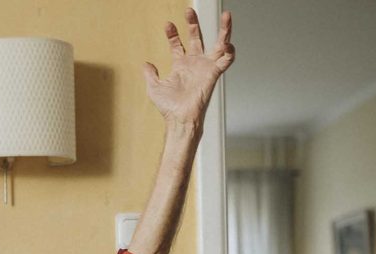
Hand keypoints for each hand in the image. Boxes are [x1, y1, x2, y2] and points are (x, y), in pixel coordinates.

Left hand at [143, 9, 234, 127]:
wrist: (179, 118)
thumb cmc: (169, 107)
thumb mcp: (154, 88)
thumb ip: (150, 74)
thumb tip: (145, 64)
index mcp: (180, 65)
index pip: (177, 44)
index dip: (173, 34)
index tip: (168, 25)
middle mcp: (194, 63)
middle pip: (196, 38)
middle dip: (193, 24)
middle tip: (189, 11)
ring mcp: (205, 67)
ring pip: (218, 44)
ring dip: (223, 30)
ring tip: (226, 16)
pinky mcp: (214, 73)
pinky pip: (227, 60)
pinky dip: (230, 52)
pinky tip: (228, 44)